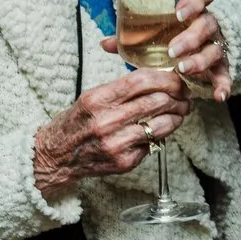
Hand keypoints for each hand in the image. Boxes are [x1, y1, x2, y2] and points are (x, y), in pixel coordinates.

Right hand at [32, 70, 189, 192]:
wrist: (55, 156)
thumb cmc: (77, 123)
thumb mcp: (92, 97)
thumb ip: (122, 88)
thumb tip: (160, 78)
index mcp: (97, 99)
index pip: (142, 81)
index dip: (167, 78)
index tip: (178, 79)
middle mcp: (106, 121)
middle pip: (159, 101)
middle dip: (179, 97)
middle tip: (185, 96)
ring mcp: (116, 143)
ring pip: (163, 124)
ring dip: (178, 116)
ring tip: (180, 112)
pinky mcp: (124, 161)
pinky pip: (154, 144)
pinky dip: (161, 135)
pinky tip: (159, 130)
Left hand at [100, 0, 234, 97]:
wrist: (195, 48)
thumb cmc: (169, 35)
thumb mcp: (152, 31)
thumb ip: (131, 36)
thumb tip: (105, 43)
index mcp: (192, 9)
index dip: (193, 1)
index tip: (178, 12)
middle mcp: (208, 24)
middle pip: (207, 24)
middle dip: (191, 37)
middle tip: (172, 50)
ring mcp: (215, 44)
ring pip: (214, 49)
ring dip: (200, 59)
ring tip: (183, 69)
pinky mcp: (220, 64)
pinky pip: (225, 74)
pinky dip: (224, 84)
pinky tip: (219, 95)